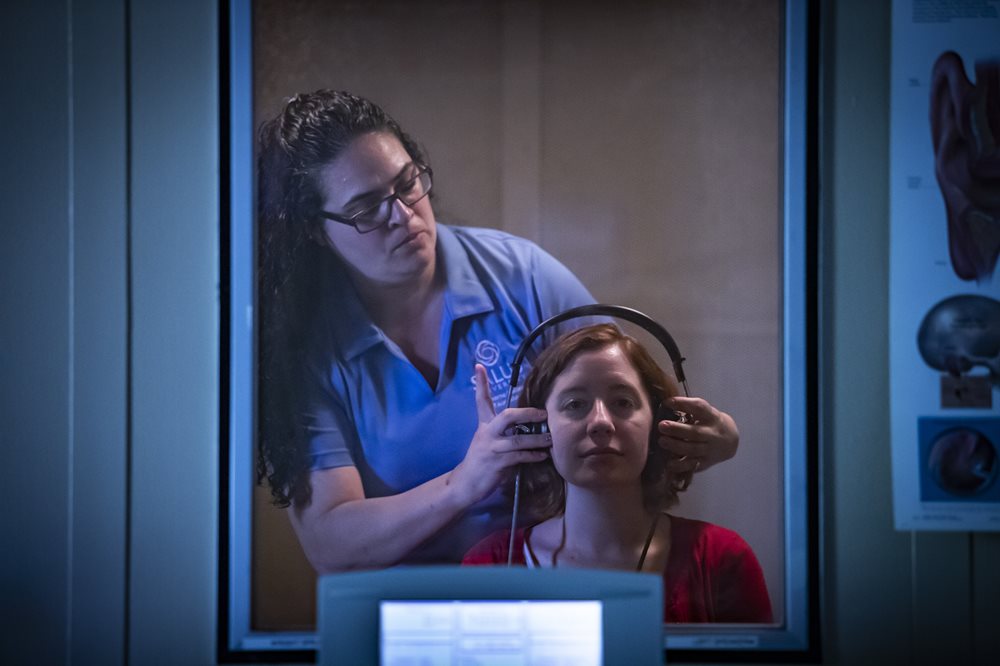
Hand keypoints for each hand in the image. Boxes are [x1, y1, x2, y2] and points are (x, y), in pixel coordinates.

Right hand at [448, 364, 551, 502]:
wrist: (465, 483)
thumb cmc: (482, 461)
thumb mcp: (488, 441)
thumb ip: (504, 433)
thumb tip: (528, 427)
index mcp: (485, 425)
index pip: (482, 401)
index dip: (481, 384)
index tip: (480, 366)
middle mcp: (488, 433)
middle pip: (507, 416)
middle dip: (527, 414)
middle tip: (543, 413)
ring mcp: (492, 448)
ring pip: (518, 439)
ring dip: (537, 439)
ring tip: (551, 438)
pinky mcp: (497, 463)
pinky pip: (519, 456)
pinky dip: (533, 455)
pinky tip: (543, 455)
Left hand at [656, 396, 738, 473]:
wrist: (730, 440)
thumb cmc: (709, 422)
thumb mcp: (705, 412)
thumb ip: (689, 409)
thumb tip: (664, 405)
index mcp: (711, 416)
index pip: (699, 407)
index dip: (684, 404)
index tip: (668, 402)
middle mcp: (712, 433)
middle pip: (695, 432)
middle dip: (677, 429)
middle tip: (661, 425)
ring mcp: (710, 449)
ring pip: (693, 449)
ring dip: (676, 446)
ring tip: (662, 441)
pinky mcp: (706, 462)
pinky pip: (692, 465)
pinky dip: (680, 465)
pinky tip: (669, 463)